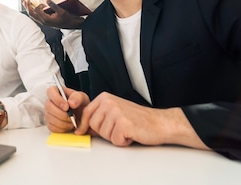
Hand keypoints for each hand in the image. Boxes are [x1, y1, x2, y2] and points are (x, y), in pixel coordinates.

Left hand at [19, 0, 82, 28]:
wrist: (70, 25)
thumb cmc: (66, 19)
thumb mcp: (61, 11)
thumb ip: (54, 6)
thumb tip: (47, 0)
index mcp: (46, 19)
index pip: (37, 11)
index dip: (36, 5)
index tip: (37, 1)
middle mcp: (43, 21)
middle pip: (31, 14)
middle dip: (27, 6)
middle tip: (25, 0)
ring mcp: (43, 22)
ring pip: (32, 15)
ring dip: (28, 9)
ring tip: (24, 2)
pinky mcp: (44, 21)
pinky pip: (35, 16)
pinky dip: (32, 11)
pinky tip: (31, 7)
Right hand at [45, 85, 89, 132]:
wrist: (82, 116)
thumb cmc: (80, 104)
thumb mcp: (82, 98)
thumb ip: (77, 97)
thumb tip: (70, 103)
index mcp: (56, 91)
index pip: (50, 91)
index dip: (57, 99)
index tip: (67, 107)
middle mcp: (50, 102)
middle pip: (48, 106)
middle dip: (61, 114)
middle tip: (72, 116)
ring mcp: (48, 113)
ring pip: (49, 118)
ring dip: (63, 122)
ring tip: (73, 122)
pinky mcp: (50, 124)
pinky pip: (52, 127)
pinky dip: (61, 128)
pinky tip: (69, 126)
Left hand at [77, 92, 207, 148]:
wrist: (159, 122)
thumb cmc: (138, 119)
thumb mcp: (115, 111)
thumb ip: (99, 116)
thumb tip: (82, 127)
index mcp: (105, 97)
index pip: (86, 113)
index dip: (83, 125)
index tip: (81, 132)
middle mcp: (109, 102)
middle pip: (93, 125)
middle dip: (104, 132)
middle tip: (118, 129)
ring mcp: (116, 112)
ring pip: (103, 134)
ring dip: (115, 137)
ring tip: (126, 130)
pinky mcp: (124, 123)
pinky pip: (115, 140)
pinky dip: (123, 142)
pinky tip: (131, 134)